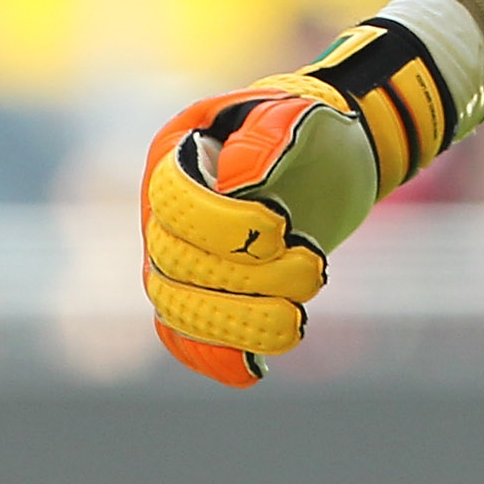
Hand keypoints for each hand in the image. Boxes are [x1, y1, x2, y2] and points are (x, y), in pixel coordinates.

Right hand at [140, 19, 455, 385]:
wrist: (321, 164)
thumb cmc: (308, 131)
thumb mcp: (301, 118)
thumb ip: (269, 139)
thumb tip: (235, 180)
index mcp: (178, 154)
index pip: (173, 199)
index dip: (222, 224)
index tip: (282, 227)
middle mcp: (162, 212)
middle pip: (177, 261)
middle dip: (248, 276)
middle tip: (313, 266)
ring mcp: (172, 259)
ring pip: (176, 308)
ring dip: (236, 322)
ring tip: (295, 320)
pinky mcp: (197, 297)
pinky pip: (186, 339)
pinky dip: (216, 358)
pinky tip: (256, 366)